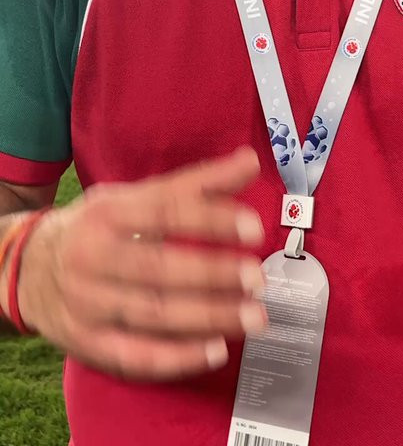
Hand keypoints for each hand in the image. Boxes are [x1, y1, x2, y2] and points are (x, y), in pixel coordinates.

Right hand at [15, 148, 266, 380]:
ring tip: (253, 316)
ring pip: (153, 314)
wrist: (28, 270)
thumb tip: (250, 162)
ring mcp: (88, 304)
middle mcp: (94, 257)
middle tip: (257, 277)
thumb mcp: (133, 196)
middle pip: (159, 268)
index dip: (210, 219)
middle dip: (213, 274)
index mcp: (108, 213)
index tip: (253, 227)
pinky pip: (136, 357)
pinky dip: (177, 357)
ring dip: (208, 317)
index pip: (164, 212)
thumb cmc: (96, 228)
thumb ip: (194, 184)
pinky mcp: (88, 344)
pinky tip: (215, 350)